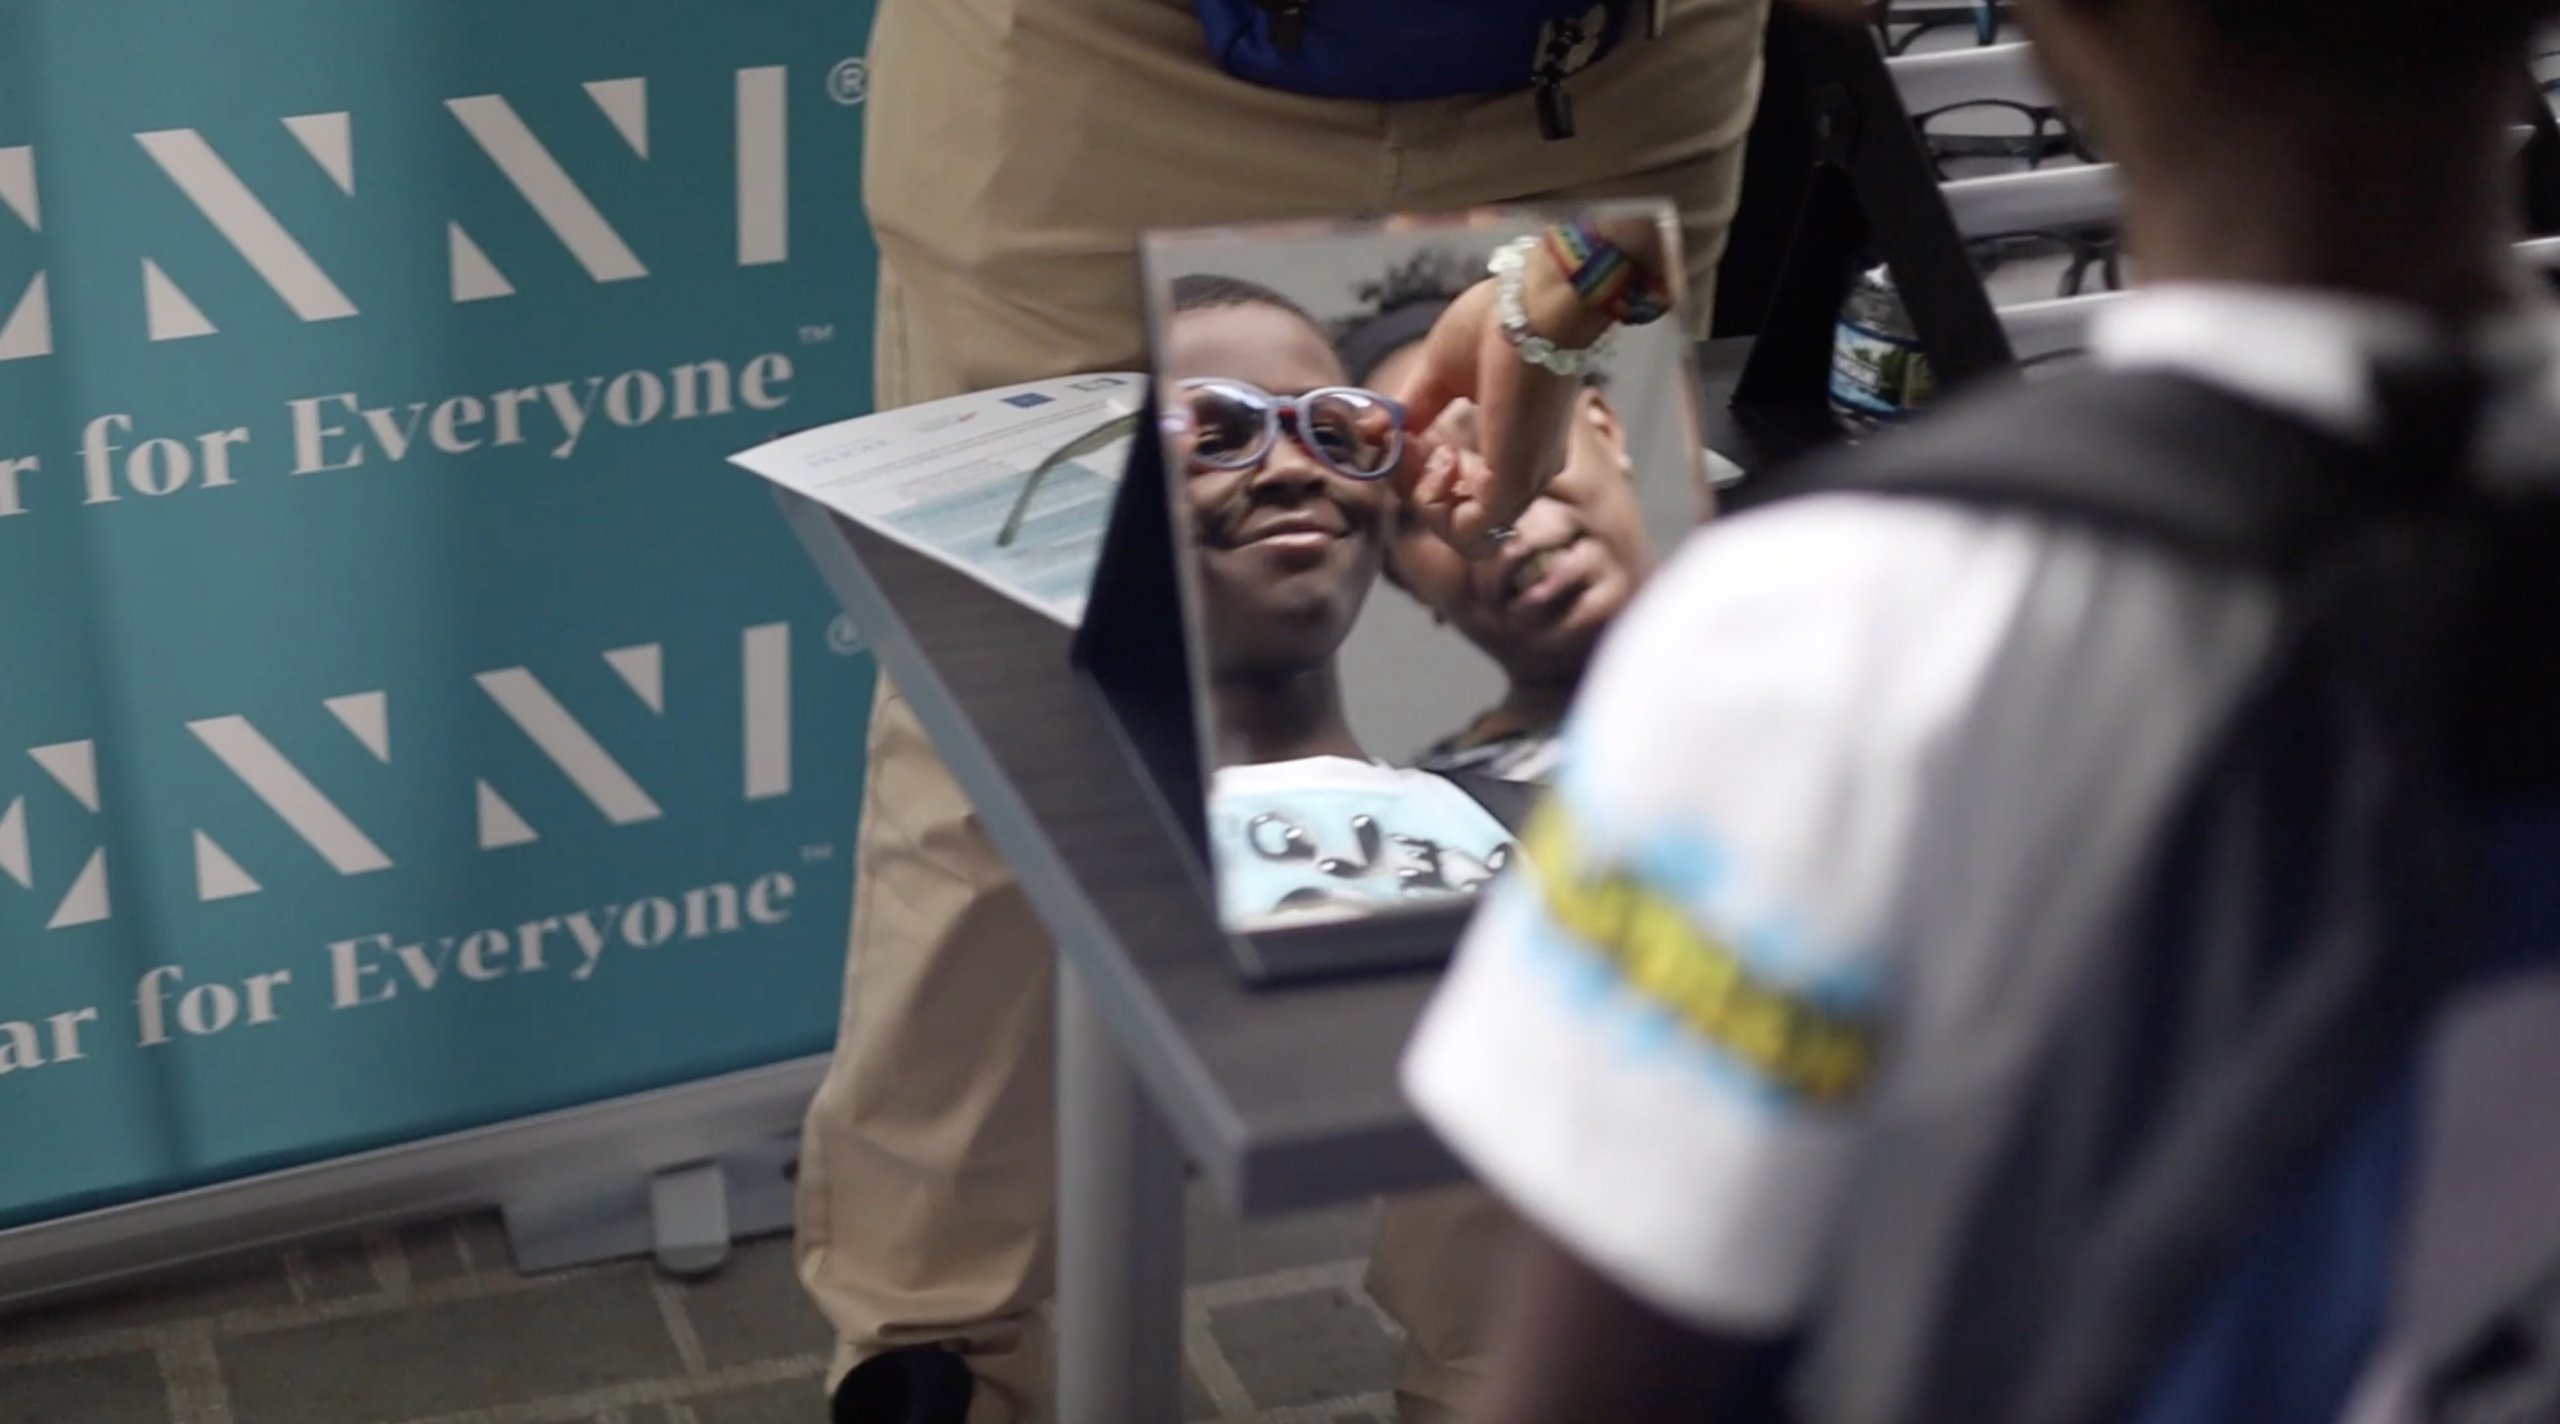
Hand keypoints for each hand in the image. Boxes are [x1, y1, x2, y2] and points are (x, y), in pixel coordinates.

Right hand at [1389, 276, 1587, 556]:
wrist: (1537, 301)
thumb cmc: (1500, 320)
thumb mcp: (1442, 373)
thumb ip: (1414, 410)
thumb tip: (1380, 435)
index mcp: (1519, 450)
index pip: (1466, 497)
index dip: (1421, 477)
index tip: (1405, 436)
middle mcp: (1529, 473)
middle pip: (1464, 523)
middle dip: (1419, 490)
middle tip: (1410, 445)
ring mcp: (1526, 481)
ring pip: (1466, 536)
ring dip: (1426, 497)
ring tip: (1424, 448)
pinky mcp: (1516, 481)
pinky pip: (1468, 531)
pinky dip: (1435, 500)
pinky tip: (1436, 453)